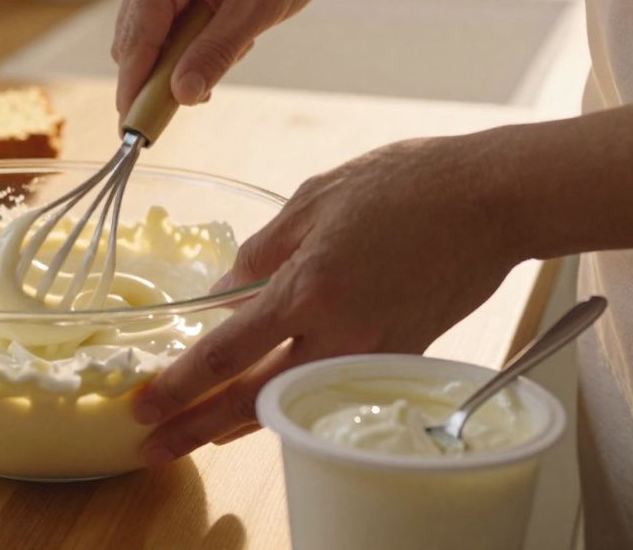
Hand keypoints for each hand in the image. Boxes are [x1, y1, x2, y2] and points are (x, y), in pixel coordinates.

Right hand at [112, 0, 346, 114]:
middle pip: (134, 38)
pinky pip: (159, 20)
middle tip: (201, 94)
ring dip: (177, 56)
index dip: (134, 84)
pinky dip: (184, 40)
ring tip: (231, 46)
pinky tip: (221, 32)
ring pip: (145, 33)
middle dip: (161, 73)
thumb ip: (215, 53)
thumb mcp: (257, 11)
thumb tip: (182, 96)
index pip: (138, 35)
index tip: (131, 127)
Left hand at [131, 133, 523, 465]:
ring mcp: (372, 353)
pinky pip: (330, 391)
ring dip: (238, 424)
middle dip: (195, 427)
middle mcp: (338, 334)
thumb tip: (223, 292)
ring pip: (292, 403)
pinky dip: (291, 402)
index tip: (143, 403)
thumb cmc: (403, 187)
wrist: (489, 202)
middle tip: (154, 446)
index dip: (178, 385)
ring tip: (197, 436)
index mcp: (307, 289)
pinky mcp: (401, 358)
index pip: (225, 353)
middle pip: (251, 399)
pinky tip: (264, 406)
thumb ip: (260, 251)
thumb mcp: (312, 200)